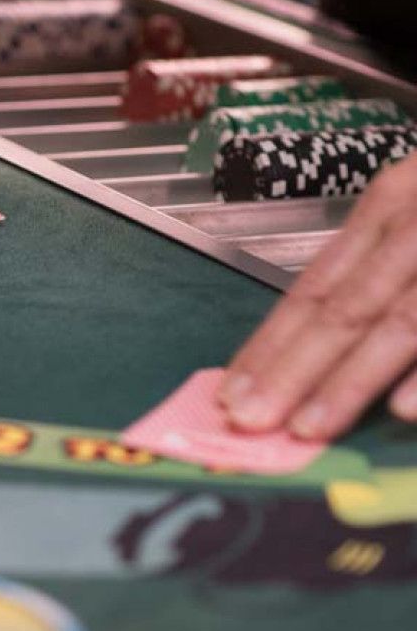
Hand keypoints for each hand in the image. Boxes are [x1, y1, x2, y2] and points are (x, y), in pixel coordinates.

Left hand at [221, 153, 416, 439]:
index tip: (232, 391)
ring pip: (403, 320)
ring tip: (309, 425)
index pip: (315, 286)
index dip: (270, 343)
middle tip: (249, 421)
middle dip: (293, 370)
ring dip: (352, 378)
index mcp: (391, 205)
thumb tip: (308, 341)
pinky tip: (405, 409)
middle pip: (347, 307)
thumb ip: (377, 265)